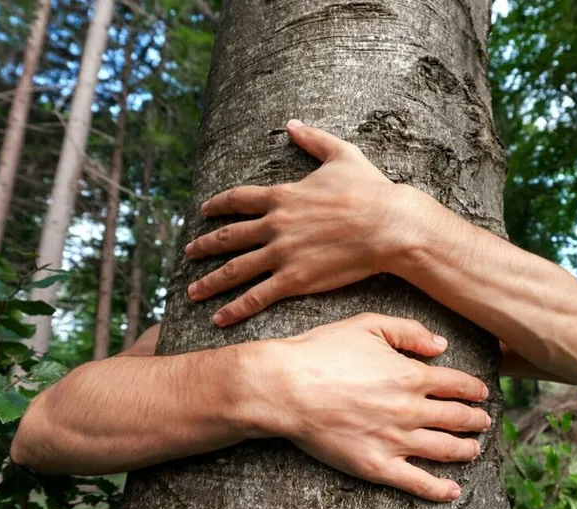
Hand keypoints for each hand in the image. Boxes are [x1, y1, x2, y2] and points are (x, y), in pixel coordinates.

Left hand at [185, 119, 422, 326]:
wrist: (388, 225)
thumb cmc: (370, 190)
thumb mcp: (341, 154)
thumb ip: (313, 139)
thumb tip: (292, 123)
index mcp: (282, 196)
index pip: (238, 200)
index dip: (217, 206)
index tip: (203, 212)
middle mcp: (275, 225)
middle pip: (228, 237)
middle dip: (204, 246)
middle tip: (188, 253)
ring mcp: (282, 253)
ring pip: (235, 269)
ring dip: (211, 282)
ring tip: (192, 291)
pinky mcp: (295, 279)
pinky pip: (257, 296)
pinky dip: (235, 308)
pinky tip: (219, 318)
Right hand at [233, 313, 490, 501]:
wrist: (287, 388)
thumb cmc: (323, 352)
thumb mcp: (368, 325)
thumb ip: (409, 332)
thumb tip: (441, 345)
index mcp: (412, 375)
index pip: (458, 385)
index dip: (475, 389)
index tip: (483, 393)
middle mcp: (411, 410)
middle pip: (457, 418)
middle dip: (476, 420)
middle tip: (484, 422)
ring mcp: (396, 441)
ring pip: (445, 450)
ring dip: (466, 450)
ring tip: (475, 449)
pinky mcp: (377, 466)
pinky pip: (416, 482)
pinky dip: (439, 489)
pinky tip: (453, 491)